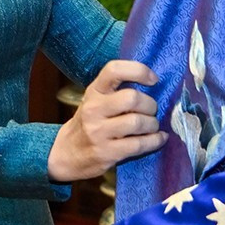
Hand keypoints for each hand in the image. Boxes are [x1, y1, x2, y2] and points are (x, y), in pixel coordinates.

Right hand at [48, 59, 163, 181]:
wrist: (65, 154)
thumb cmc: (88, 123)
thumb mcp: (95, 101)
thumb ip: (116, 91)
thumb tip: (153, 84)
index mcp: (93, 91)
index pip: (114, 70)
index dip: (138, 71)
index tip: (153, 79)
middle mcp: (94, 109)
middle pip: (132, 98)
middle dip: (150, 105)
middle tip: (151, 110)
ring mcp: (98, 132)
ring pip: (138, 122)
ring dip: (153, 124)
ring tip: (152, 126)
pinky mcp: (106, 152)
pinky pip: (139, 144)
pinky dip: (155, 141)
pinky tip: (158, 139)